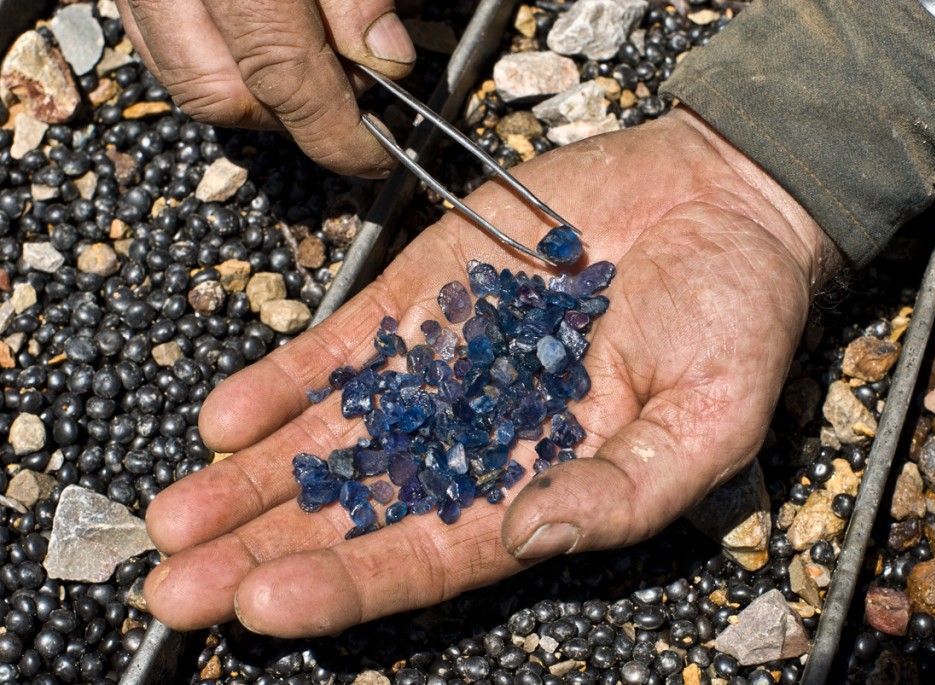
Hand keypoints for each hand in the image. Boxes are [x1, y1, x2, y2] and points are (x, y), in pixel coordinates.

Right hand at [114, 0, 415, 176]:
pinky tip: (261, 46)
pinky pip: (161, 42)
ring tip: (311, 70)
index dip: (336, 129)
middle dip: (292, 117)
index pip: (282, 71)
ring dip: (253, 95)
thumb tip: (386, 63)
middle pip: (219, 92)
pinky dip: (215, 60)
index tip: (375, 156)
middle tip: (350, 98)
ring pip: (184, 76)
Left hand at [142, 108, 837, 636]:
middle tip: (179, 586)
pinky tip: (228, 419)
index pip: (430, 556)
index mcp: (540, 487)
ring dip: (253, 477)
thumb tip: (527, 536)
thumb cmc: (733, 322)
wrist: (718, 201)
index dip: (351, 584)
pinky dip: (288, 382)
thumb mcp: (707, 425)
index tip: (267, 607)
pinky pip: (347, 348)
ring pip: (334, 436)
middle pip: (358, 509)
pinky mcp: (428, 297)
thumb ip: (620, 492)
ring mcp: (444, 366)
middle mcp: (477, 438)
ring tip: (178, 516)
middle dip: (268, 549)